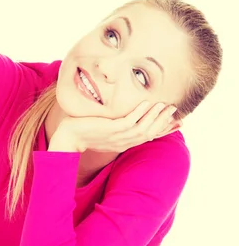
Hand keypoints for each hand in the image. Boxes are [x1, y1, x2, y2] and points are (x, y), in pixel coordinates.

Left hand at [57, 101, 182, 153]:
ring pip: (143, 127)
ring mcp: (118, 137)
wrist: (68, 138)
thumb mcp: (104, 130)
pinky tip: (147, 103)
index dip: (164, 130)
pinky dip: (140, 112)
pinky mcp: (111, 130)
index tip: (178, 123)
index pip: (149, 136)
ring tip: (166, 105)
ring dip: (156, 116)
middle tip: (177, 111)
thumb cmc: (83, 131)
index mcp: (124, 143)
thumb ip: (115, 125)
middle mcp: (124, 142)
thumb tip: (121, 117)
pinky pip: (129, 121)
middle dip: (164, 122)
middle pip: (150, 132)